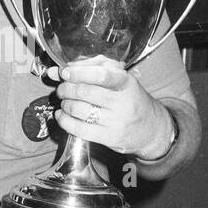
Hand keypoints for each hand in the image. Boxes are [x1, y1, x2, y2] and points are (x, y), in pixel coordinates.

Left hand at [50, 55, 174, 158]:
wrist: (151, 128)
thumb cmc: (130, 99)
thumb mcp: (118, 78)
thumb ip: (89, 69)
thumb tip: (56, 71)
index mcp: (126, 82)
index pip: (101, 75)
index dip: (79, 73)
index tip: (65, 73)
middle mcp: (123, 102)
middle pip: (85, 92)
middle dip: (66, 88)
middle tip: (62, 88)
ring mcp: (116, 121)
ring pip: (79, 110)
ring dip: (65, 104)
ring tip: (65, 102)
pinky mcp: (109, 137)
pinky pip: (79, 129)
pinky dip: (65, 121)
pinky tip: (63, 115)